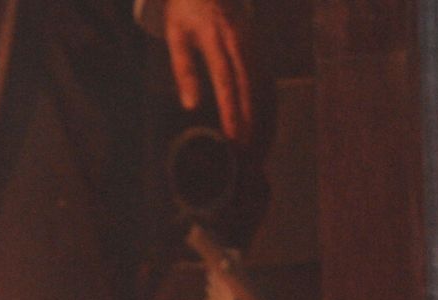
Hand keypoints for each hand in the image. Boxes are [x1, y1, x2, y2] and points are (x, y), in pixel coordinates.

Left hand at [164, 0, 252, 141]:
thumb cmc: (185, 9)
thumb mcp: (176, 35)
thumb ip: (184, 69)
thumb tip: (190, 105)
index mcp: (215, 38)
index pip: (225, 81)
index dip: (230, 110)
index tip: (232, 135)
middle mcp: (238, 39)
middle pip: (247, 84)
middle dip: (248, 118)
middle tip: (246, 147)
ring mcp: (250, 39)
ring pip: (258, 80)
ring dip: (257, 110)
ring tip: (253, 139)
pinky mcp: (255, 41)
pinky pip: (261, 73)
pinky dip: (261, 96)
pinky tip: (260, 118)